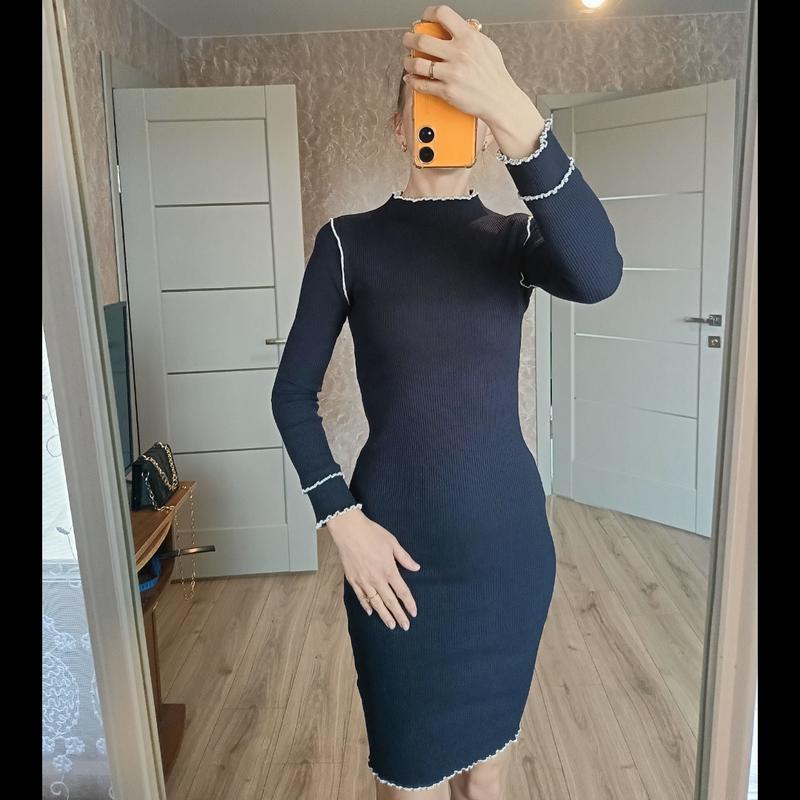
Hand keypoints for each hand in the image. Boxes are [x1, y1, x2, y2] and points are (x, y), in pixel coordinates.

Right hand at [326, 507, 419, 630]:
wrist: (349, 530)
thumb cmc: (372, 533)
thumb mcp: (392, 543)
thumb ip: (404, 558)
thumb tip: (416, 568)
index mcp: (389, 569)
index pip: (402, 591)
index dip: (409, 603)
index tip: (414, 613)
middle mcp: (377, 579)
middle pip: (390, 601)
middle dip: (398, 615)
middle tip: (405, 626)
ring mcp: (363, 581)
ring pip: (376, 603)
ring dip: (384, 615)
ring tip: (391, 625)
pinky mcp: (353, 579)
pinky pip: (361, 596)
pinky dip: (366, 605)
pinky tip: (370, 612)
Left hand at [401, 5, 545, 159]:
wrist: (500, 99)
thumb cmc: (494, 75)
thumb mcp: (486, 46)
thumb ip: (470, 34)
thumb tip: (455, 27)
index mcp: (469, 37)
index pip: (443, 14)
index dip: (428, 13)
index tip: (423, 19)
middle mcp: (459, 53)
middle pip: (422, 40)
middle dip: (409, 39)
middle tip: (407, 40)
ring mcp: (452, 73)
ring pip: (417, 64)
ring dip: (408, 62)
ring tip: (408, 61)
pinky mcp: (447, 91)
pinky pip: (421, 84)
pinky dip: (412, 81)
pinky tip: (411, 78)